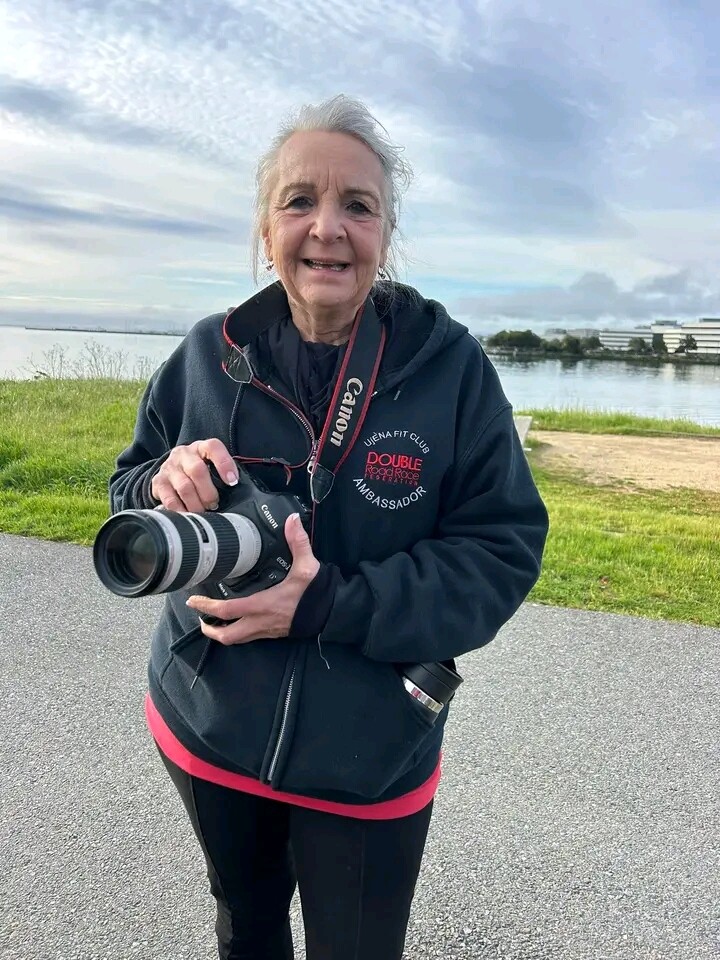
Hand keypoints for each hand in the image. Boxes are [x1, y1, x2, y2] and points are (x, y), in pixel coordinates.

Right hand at [151, 438, 237, 511]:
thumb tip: (240, 492)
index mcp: (201, 448)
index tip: (233, 482)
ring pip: (184, 487)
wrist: (171, 468)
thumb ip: (223, 474)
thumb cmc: (198, 469)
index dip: (224, 464)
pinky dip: (181, 511)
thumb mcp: (210, 465)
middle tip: (214, 504)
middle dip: (208, 492)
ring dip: (196, 504)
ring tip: (203, 512)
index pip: (213, 448)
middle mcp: (183, 454)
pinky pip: (170, 500)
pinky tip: (188, 516)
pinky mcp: (158, 482)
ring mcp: (169, 468)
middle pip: (197, 470)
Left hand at [186, 514, 320, 644]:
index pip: (227, 610)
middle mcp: (261, 622)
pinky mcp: (274, 633)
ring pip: (237, 640)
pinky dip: (238, 631)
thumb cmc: (318, 593)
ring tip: (213, 621)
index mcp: (263, 605)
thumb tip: (293, 519)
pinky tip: (238, 621)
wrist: (333, 614)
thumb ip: (298, 542)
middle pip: (227, 636)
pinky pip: (249, 637)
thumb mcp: (308, 566)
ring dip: (222, 633)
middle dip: (210, 629)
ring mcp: (266, 630)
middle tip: (200, 617)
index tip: (193, 600)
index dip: (207, 607)